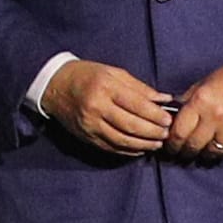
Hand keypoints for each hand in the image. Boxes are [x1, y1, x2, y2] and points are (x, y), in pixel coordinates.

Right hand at [42, 58, 175, 154]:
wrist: (54, 85)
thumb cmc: (86, 75)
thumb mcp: (112, 72)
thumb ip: (139, 87)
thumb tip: (164, 100)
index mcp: (105, 87)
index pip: (136, 105)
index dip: (155, 115)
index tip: (168, 119)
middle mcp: (96, 107)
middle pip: (131, 125)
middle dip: (153, 132)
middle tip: (166, 133)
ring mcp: (90, 124)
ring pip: (122, 140)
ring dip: (143, 144)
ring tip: (157, 143)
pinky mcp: (86, 136)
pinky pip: (111, 147)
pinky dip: (128, 150)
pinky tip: (140, 148)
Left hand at [161, 55, 222, 159]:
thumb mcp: (203, 84)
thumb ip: (187, 101)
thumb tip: (172, 119)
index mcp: (201, 101)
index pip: (179, 132)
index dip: (172, 143)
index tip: (171, 147)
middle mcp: (216, 115)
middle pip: (194, 145)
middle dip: (186, 152)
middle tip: (183, 153)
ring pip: (214, 151)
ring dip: (206, 153)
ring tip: (203, 150)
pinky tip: (221, 146)